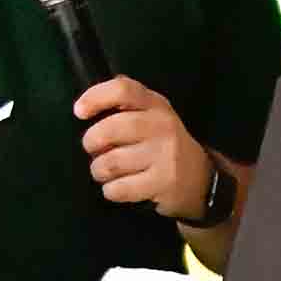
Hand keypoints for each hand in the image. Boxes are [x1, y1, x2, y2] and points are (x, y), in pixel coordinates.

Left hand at [75, 75, 215, 221]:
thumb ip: (125, 104)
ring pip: (111, 162)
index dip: (95, 98)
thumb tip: (86, 104)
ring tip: (106, 171)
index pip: (123, 90)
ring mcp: (165, 156)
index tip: (79, 112)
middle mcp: (163, 126)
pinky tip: (120, 187)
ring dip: (99, 170)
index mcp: (156, 105)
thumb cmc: (163, 145)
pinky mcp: (164, 183)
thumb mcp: (152, 115)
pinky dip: (111, 190)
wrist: (201, 180)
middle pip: (110, 129)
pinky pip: (119, 188)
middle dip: (91, 142)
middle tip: (94, 150)